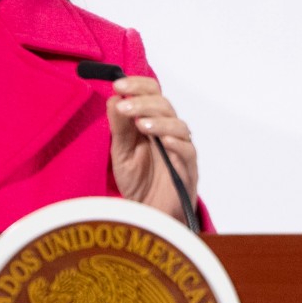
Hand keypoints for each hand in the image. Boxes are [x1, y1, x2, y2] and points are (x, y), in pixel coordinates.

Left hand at [107, 76, 197, 220]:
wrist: (146, 216)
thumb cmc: (138, 182)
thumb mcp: (121, 153)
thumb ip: (119, 128)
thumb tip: (113, 99)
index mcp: (153, 123)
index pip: (152, 94)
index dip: (137, 86)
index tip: (118, 85)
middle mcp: (169, 133)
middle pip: (164, 105)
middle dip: (143, 102)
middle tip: (124, 106)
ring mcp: (180, 151)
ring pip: (179, 126)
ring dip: (159, 121)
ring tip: (139, 124)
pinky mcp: (188, 171)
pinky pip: (188, 152)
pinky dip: (177, 144)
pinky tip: (163, 140)